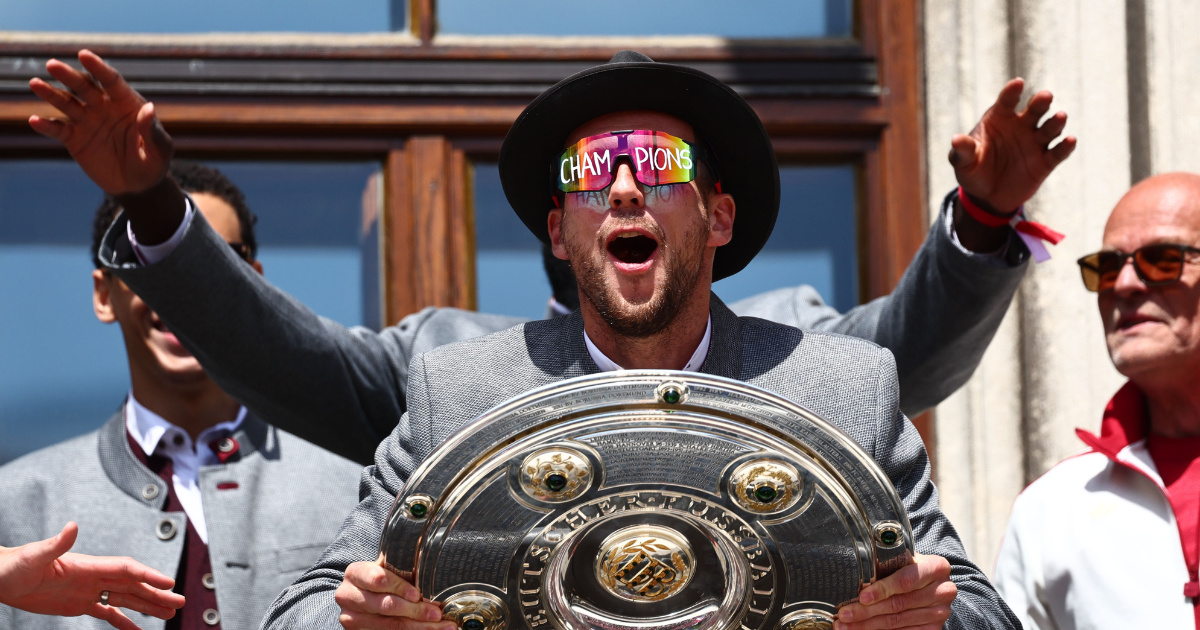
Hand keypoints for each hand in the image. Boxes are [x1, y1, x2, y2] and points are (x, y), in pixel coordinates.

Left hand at [0, 522, 184, 629]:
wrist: (0, 577)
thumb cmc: (13, 565)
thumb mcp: (34, 556)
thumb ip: (56, 543)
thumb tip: (72, 526)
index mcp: (88, 565)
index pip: (126, 569)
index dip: (149, 575)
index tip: (169, 583)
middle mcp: (94, 576)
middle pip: (134, 585)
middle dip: (158, 593)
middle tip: (180, 602)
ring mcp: (89, 591)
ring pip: (127, 599)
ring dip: (149, 606)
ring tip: (170, 613)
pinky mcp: (80, 604)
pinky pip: (109, 614)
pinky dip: (125, 622)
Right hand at [28, 49, 172, 195]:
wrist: (138, 185)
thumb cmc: (154, 163)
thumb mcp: (159, 150)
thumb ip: (152, 131)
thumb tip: (148, 108)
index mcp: (127, 103)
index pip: (111, 81)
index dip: (98, 68)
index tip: (84, 55)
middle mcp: (104, 107)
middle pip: (84, 86)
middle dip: (69, 75)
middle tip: (52, 65)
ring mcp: (87, 121)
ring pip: (67, 103)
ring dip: (51, 94)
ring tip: (36, 83)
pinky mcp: (74, 139)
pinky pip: (58, 129)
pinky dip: (46, 125)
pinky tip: (35, 121)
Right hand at [336, 558, 454, 629]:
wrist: (360, 596)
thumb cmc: (379, 578)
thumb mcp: (385, 568)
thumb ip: (401, 568)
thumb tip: (433, 573)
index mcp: (355, 573)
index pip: (378, 580)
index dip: (400, 587)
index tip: (418, 594)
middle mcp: (348, 596)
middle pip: (386, 606)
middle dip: (416, 611)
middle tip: (438, 613)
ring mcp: (351, 618)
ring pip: (390, 625)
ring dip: (420, 626)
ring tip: (444, 626)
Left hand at [834, 553, 955, 629]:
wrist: (928, 582)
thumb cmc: (908, 567)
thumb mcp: (901, 559)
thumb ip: (886, 563)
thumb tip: (852, 572)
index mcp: (936, 567)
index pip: (906, 580)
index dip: (882, 589)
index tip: (862, 597)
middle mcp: (943, 590)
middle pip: (898, 604)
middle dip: (866, 611)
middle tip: (844, 614)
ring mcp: (939, 612)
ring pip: (896, 621)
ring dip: (867, 625)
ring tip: (845, 625)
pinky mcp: (933, 628)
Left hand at [951, 78, 1075, 213]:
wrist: (986, 196)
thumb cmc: (973, 170)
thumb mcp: (963, 161)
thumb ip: (963, 150)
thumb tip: (955, 139)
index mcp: (1000, 119)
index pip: (1006, 102)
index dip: (1012, 92)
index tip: (1017, 84)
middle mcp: (1021, 126)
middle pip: (1034, 110)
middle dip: (1040, 103)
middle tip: (1046, 96)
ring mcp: (1035, 143)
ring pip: (1049, 129)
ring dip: (1055, 122)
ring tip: (1060, 117)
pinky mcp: (1045, 162)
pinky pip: (1058, 152)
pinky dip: (1065, 147)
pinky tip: (1070, 141)